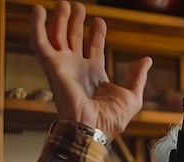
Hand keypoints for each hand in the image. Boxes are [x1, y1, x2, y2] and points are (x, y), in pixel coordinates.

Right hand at [30, 1, 151, 138]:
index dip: (96, 34)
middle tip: (78, 6)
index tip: (99, 21)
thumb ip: (138, 77)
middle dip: (75, 23)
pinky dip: (36, 26)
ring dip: (60, 20)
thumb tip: (147, 60)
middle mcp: (78, 69)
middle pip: (74, 39)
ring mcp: (64, 67)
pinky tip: (38, 10)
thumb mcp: (133, 96)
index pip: (94, 49)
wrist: (93, 128)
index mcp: (95, 76)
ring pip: (58, 37)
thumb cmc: (111, 119)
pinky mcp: (52, 66)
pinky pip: (39, 43)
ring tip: (64, 3)